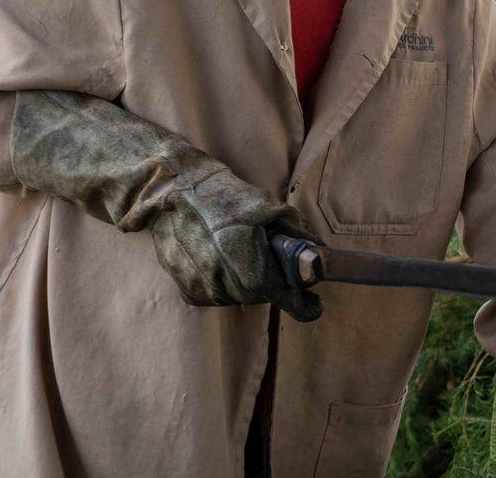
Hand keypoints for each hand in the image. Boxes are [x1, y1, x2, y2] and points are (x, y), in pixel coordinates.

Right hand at [150, 169, 323, 319]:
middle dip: (272, 284)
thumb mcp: (269, 206)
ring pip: (239, 299)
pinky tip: (223, 261)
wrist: (175, 191)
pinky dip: (227, 285)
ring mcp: (201, 286)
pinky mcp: (187, 289)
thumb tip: (321, 253)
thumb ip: (298, 232)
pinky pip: (218, 297)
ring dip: (247, 284)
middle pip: (260, 296)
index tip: (315, 305)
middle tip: (271, 261)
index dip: (302, 305)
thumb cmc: (225, 196)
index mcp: (244, 259)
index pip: (280, 295)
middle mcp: (220, 278)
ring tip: (242, 254)